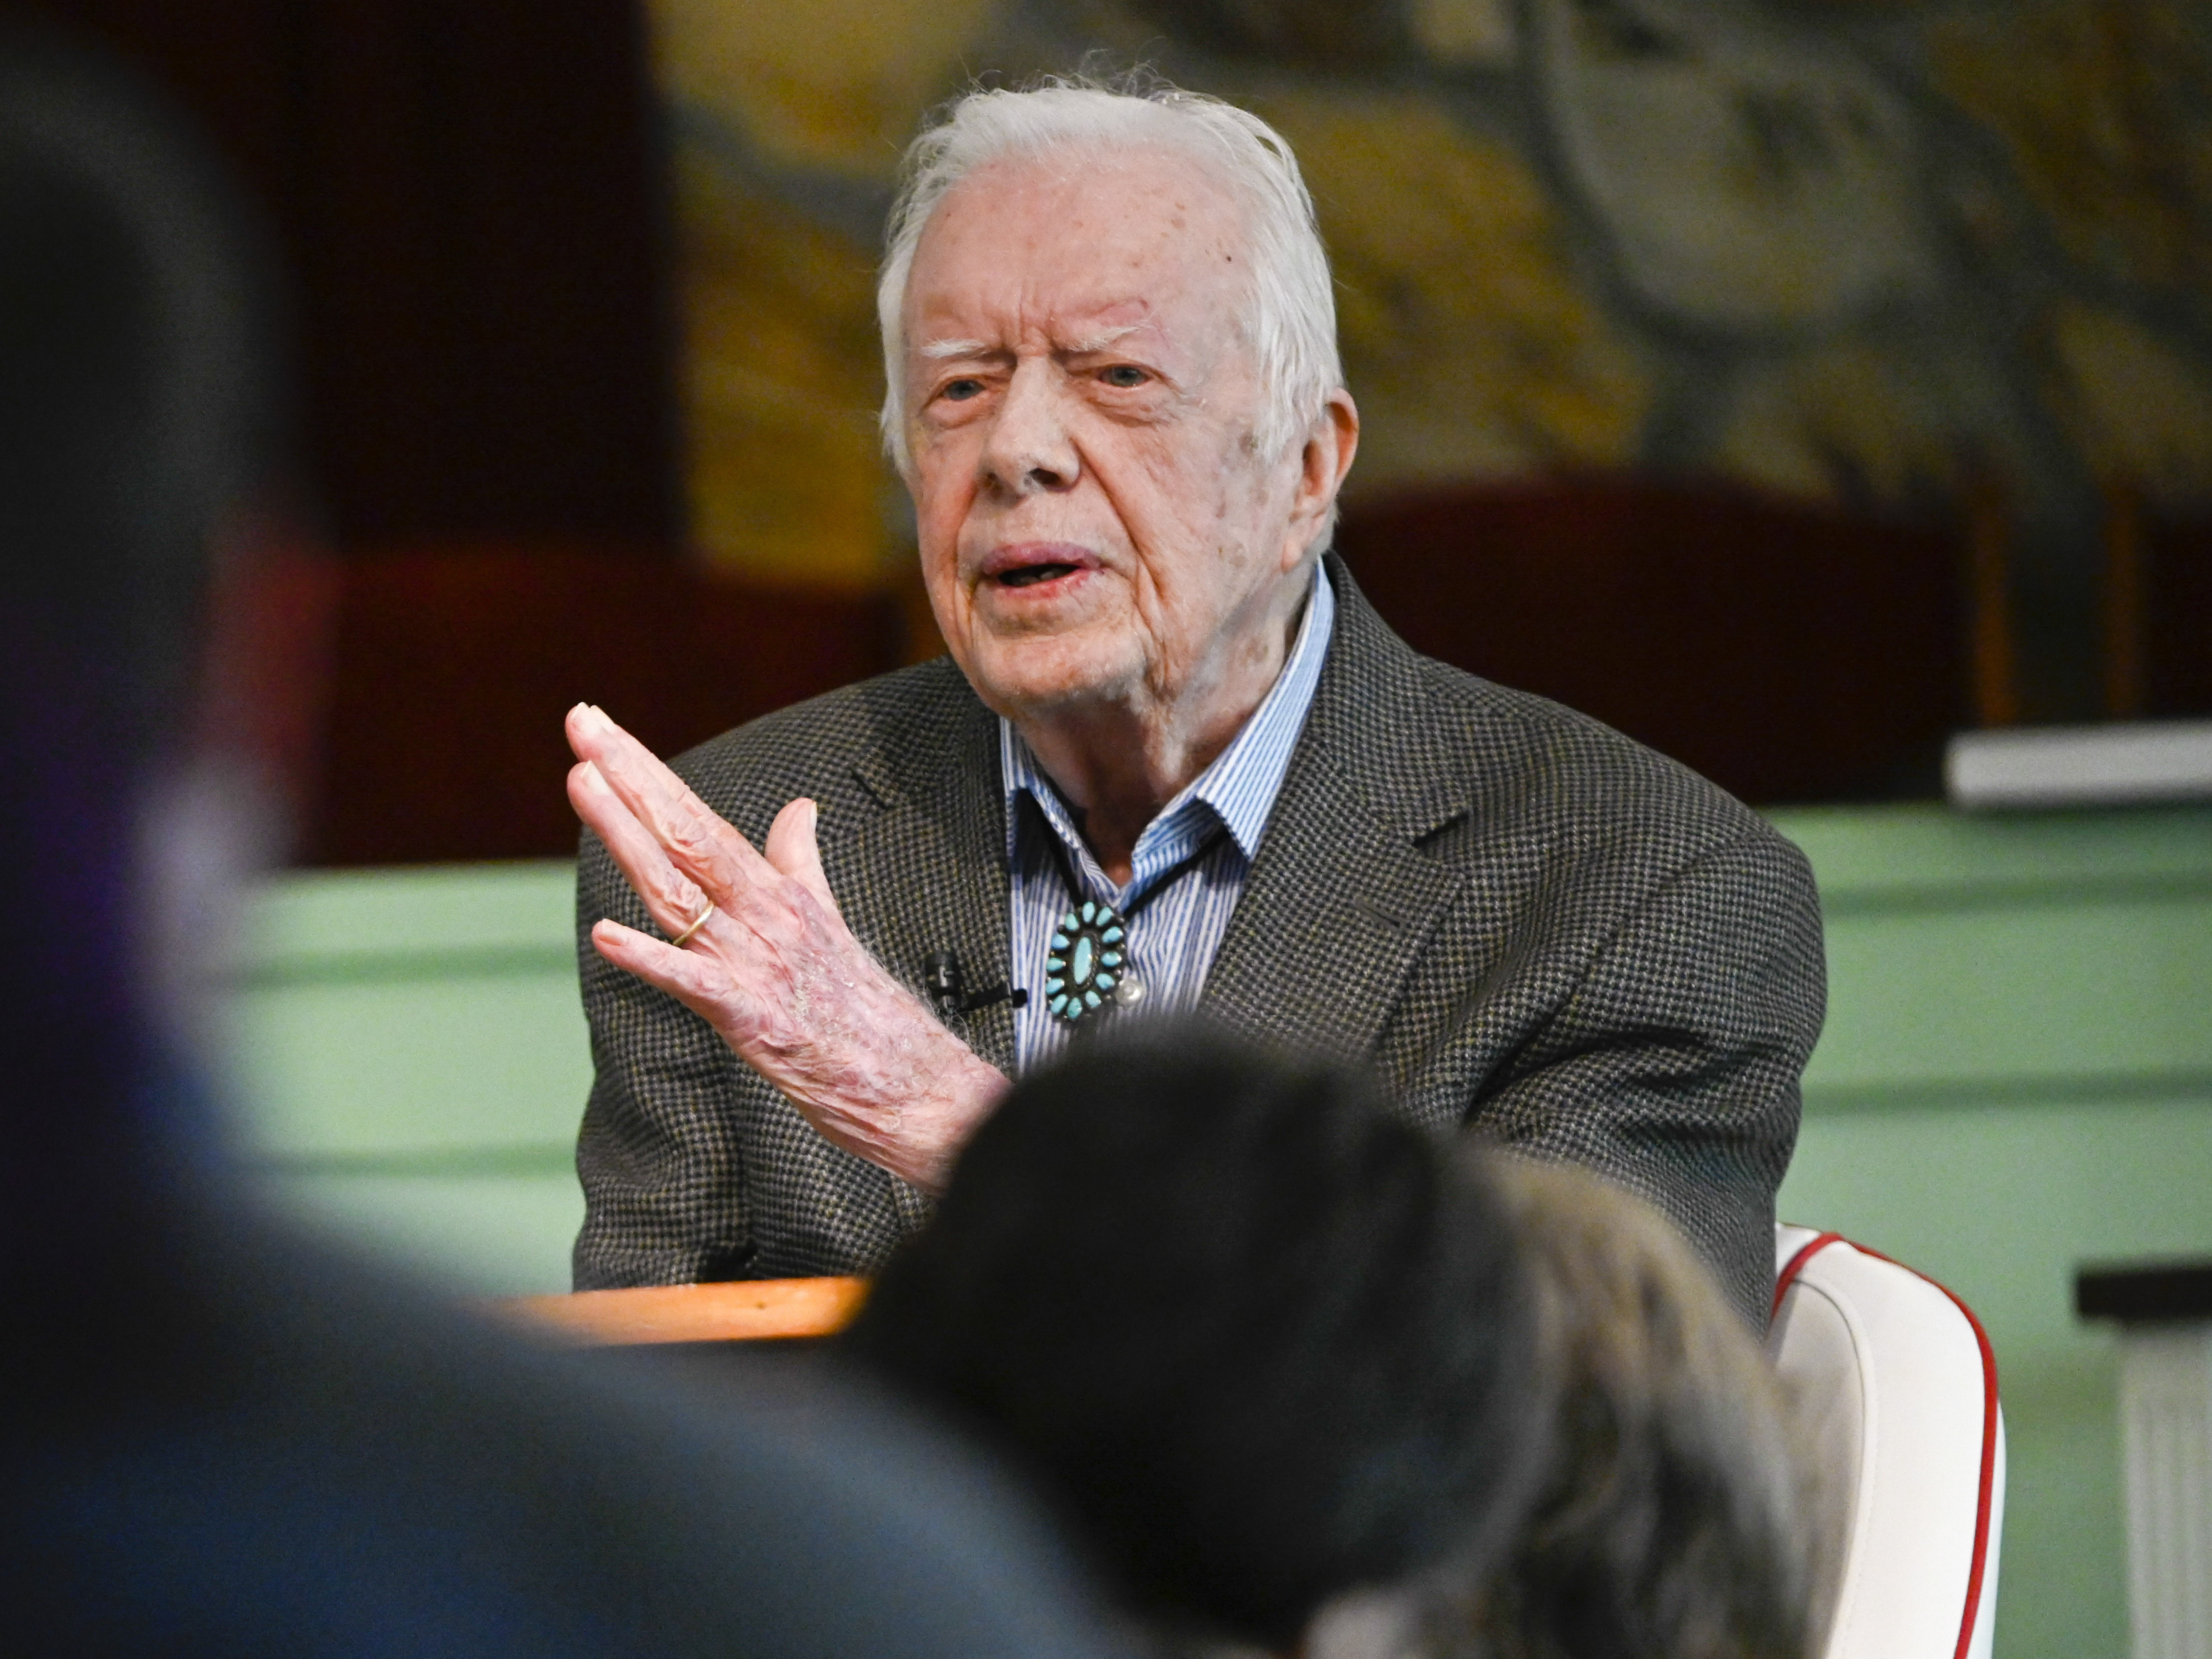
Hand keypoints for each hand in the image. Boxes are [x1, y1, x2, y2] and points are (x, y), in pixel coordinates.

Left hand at [564, 703, 1007, 1192]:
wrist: (913, 1082)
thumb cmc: (866, 1013)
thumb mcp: (831, 919)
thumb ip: (801, 863)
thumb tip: (800, 810)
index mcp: (776, 895)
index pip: (701, 819)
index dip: (648, 774)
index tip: (602, 731)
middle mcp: (764, 918)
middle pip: (687, 835)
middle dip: (630, 777)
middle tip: (583, 724)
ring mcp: (757, 965)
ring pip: (680, 890)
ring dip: (627, 836)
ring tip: (584, 784)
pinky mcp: (754, 1020)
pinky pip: (694, 984)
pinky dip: (651, 959)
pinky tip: (606, 935)